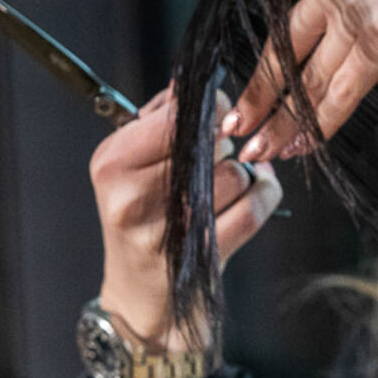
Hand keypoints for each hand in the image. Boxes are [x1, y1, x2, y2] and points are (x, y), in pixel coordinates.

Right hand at [90, 89, 282, 352]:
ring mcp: (169, 231)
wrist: (142, 296)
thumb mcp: (130, 166)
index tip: (215, 116)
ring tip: (232, 178)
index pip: (177, 116)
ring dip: (244, 173)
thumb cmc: (141, 220)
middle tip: (217, 155)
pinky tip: (256, 189)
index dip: (209, 109)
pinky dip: (265, 193)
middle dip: (225, 145)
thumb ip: (160, 120)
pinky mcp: (205, 256)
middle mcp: (132, 198)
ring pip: (235, 174)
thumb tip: (191, 81)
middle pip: (211, 143)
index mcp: (111, 164)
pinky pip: (254, 208)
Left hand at [226, 0, 377, 159]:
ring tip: (260, 151)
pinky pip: (343, 89)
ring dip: (283, 120)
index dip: (262, 64)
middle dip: (257, 98)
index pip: (285, 21)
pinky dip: (323, 121)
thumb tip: (344, 47)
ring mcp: (358, 8)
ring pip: (309, 76)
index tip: (243, 94)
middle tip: (233, 132)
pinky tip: (305, 143)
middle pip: (285, 50)